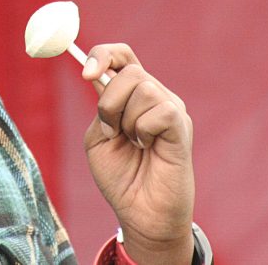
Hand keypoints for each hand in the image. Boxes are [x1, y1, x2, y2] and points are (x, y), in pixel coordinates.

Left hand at [82, 44, 194, 264]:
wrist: (139, 213)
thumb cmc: (120, 177)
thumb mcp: (98, 137)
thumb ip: (99, 106)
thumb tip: (99, 75)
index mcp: (132, 95)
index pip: (121, 55)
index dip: (103, 55)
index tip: (85, 74)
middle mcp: (155, 95)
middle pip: (129, 69)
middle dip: (109, 101)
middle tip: (111, 131)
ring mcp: (171, 109)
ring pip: (143, 87)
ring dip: (126, 120)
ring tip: (134, 144)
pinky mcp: (181, 127)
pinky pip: (160, 110)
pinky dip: (143, 130)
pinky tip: (148, 148)